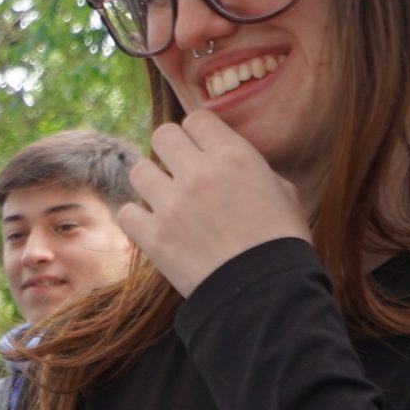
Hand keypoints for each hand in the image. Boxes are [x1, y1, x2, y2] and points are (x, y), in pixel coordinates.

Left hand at [116, 110, 311, 296]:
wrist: (264, 290)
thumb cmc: (282, 242)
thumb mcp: (283, 193)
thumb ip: (252, 170)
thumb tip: (235, 164)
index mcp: (235, 156)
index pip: (197, 119)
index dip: (197, 133)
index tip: (200, 149)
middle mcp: (199, 173)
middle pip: (162, 135)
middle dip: (169, 149)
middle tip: (178, 170)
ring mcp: (172, 204)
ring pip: (138, 171)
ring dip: (150, 183)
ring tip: (164, 199)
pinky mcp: (153, 236)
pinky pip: (127, 213)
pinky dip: (136, 219)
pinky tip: (152, 226)